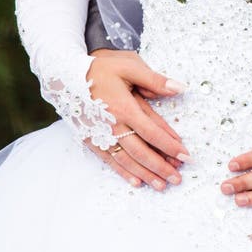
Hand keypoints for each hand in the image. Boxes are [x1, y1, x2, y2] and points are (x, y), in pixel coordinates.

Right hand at [85, 50, 191, 189]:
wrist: (66, 75)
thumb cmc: (101, 68)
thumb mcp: (130, 67)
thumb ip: (155, 80)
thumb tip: (180, 88)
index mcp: (124, 108)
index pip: (152, 132)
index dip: (170, 146)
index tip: (185, 155)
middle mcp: (112, 126)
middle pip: (141, 152)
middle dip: (161, 167)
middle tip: (177, 178)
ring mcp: (100, 135)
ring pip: (126, 160)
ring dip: (145, 174)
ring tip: (161, 184)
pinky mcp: (91, 139)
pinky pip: (110, 160)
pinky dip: (123, 172)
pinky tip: (136, 181)